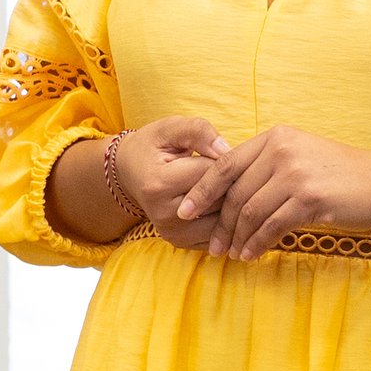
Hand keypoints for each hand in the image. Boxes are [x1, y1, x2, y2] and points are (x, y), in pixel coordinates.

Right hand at [114, 117, 231, 248]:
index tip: (233, 152)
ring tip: (235, 185)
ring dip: (233, 204)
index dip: (228, 160)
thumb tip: (227, 150)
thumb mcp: (170, 128)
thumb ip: (198, 132)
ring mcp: (171, 232)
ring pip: (222, 221)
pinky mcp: (179, 242)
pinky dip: (226, 220)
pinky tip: (226, 203)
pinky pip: (216, 234)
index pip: (210, 174)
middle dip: (234, 183)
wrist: (129, 172)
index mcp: (159, 183)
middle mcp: (163, 214)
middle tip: (240, 169)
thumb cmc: (152, 146)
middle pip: (219, 200)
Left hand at [175, 125, 370, 260]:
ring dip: (237, 237)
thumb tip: (228, 192)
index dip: (202, 190)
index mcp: (275, 136)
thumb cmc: (338, 174)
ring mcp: (295, 172)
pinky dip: (257, 242)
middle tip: (211, 246)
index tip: (185, 210)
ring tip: (231, 254)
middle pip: (235, 191)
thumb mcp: (299, 155)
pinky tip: (252, 254)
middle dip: (219, 222)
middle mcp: (281, 150)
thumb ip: (266, 165)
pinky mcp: (310, 197)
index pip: (226, 163)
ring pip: (251, 210)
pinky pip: (272, 225)